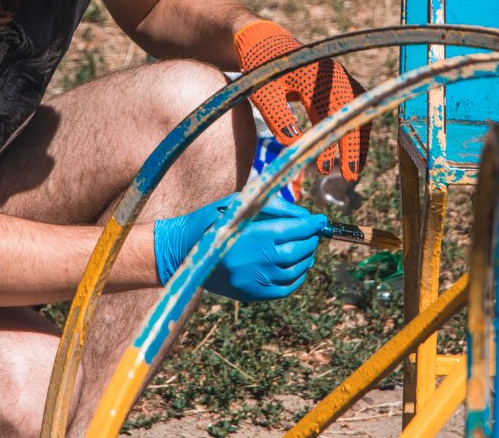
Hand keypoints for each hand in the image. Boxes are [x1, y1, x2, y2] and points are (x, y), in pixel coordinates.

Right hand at [153, 193, 327, 301]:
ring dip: (305, 258)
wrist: (179, 252)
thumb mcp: (237, 204)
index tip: (319, 219)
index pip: (296, 230)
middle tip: (311, 232)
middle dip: (309, 240)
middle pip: (299, 251)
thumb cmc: (209, 221)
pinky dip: (296, 277)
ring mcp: (255, 281)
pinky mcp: (250, 295)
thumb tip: (303, 216)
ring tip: (304, 248)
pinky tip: (295, 267)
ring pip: (296, 270)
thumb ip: (272, 206)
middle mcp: (257, 260)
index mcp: (253, 235)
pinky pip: (285, 289)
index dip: (312, 224)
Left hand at [234, 20, 369, 179]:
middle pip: (353, 113)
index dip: (332, 143)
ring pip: (360, 110)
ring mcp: (341, 77)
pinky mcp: (340, 82)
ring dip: (359, 140)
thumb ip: (278, 116)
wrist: (264, 42)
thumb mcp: (263, 92)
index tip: (325, 169)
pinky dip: (355, 128)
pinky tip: (350, 151)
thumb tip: (295, 145)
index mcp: (316, 76)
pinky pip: (356, 107)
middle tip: (349, 177)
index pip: (331, 114)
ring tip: (354, 170)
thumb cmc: (261, 68)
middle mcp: (335, 75)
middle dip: (353, 147)